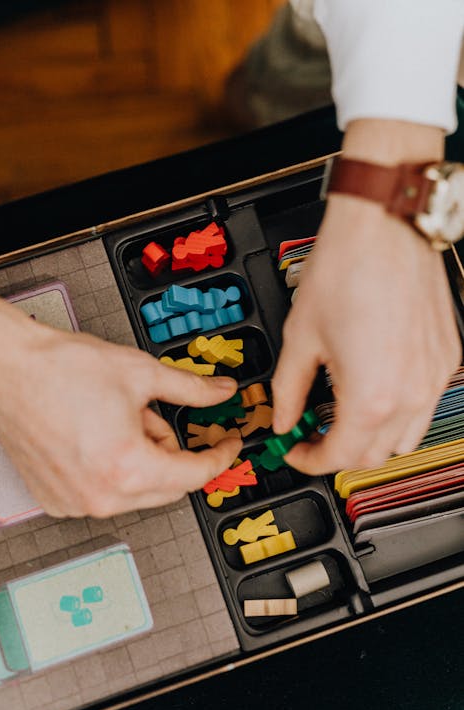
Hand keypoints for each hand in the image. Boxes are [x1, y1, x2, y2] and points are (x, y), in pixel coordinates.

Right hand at [0, 292, 241, 515]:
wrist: (8, 369)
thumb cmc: (60, 370)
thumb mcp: (142, 373)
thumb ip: (192, 389)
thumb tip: (221, 392)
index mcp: (128, 468)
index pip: (195, 474)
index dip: (219, 456)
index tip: (227, 445)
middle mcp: (101, 496)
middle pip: (168, 487)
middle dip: (173, 454)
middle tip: (155, 417)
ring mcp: (76, 504)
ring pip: (137, 492)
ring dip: (142, 461)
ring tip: (118, 420)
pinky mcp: (56, 501)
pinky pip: (104, 494)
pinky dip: (113, 471)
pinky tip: (98, 437)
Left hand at [272, 193, 460, 473]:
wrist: (384, 228)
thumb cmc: (347, 270)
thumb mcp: (301, 337)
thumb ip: (289, 389)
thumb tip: (284, 416)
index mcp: (372, 396)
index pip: (340, 455)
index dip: (310, 460)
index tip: (296, 450)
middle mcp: (411, 394)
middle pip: (374, 455)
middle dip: (338, 452)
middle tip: (313, 435)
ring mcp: (434, 378)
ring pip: (405, 438)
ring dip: (371, 439)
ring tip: (343, 417)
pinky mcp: (446, 358)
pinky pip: (424, 406)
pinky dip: (398, 413)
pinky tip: (374, 392)